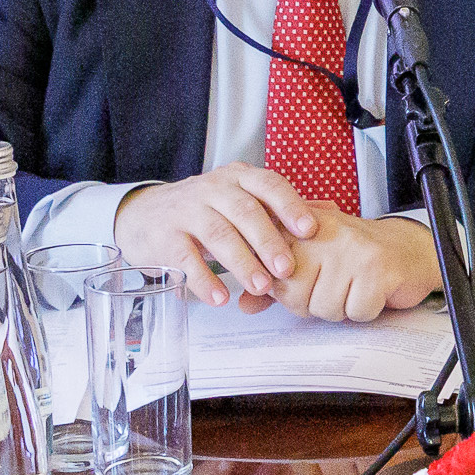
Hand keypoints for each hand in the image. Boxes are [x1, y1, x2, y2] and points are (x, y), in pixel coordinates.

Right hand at [112, 163, 324, 309]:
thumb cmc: (206, 211)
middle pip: (245, 211)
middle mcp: (213, 189)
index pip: (269, 184)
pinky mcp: (164, 237)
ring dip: (242, 262)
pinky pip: (185, 258)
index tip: (311, 230)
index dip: (291, 206)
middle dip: (269, 241)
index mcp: (239, 177)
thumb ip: (277, 209)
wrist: (144, 214)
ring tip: (261, 287)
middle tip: (288, 269)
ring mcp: (187, 211)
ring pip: (218, 234)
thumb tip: (330, 216)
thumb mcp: (239, 200)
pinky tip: (220, 297)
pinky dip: (204, 280)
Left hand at [271, 208, 443, 321]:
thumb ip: (278, 283)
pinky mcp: (376, 266)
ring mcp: (350, 247)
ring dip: (342, 309)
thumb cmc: (356, 258)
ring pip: (325, 307)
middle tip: (334, 289)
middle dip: (314, 304)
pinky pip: (356, 311)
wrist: (409, 248)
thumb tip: (245, 304)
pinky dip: (365, 310)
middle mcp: (323, 232)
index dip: (285, 291)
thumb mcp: (312, 264)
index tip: (305, 287)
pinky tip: (373, 291)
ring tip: (354, 288)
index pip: (270, 272)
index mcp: (301, 227)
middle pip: (294, 295)